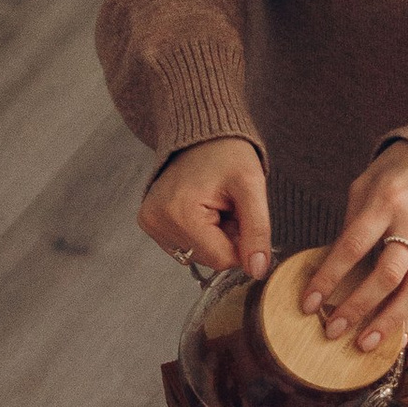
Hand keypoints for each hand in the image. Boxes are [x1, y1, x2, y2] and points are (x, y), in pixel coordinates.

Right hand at [140, 139, 271, 278]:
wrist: (201, 137)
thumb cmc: (227, 154)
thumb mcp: (252, 187)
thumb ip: (257, 231)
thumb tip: (257, 270)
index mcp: (180, 213)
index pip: (222, 260)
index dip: (241, 243)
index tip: (239, 213)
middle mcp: (157, 221)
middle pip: (209, 259)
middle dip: (226, 238)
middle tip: (227, 206)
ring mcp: (150, 223)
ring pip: (198, 255)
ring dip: (214, 236)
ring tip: (213, 205)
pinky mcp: (150, 223)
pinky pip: (185, 247)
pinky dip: (199, 233)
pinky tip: (200, 209)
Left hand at [303, 142, 407, 353]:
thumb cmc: (395, 174)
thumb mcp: (365, 187)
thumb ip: (351, 225)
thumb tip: (333, 269)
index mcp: (386, 202)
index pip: (353, 246)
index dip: (330, 278)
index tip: (309, 303)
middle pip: (387, 274)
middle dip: (358, 306)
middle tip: (333, 330)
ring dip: (387, 322)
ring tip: (364, 344)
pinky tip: (396, 341)